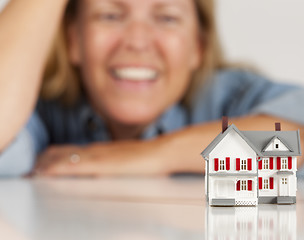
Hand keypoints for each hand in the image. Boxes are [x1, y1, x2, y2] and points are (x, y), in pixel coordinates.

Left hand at [33, 141, 170, 176]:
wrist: (160, 152)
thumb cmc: (147, 157)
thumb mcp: (125, 159)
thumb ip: (111, 162)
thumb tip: (104, 167)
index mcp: (100, 149)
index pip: (69, 150)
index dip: (52, 157)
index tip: (42, 165)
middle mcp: (95, 150)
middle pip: (61, 151)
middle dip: (44, 161)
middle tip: (35, 171)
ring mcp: (98, 155)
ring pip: (63, 157)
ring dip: (47, 166)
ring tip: (37, 173)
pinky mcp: (102, 164)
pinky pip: (74, 165)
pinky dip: (58, 169)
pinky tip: (50, 173)